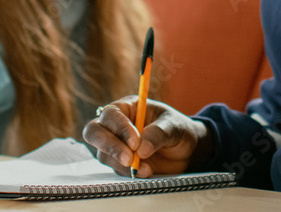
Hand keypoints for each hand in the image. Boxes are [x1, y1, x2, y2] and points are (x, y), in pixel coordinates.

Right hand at [82, 96, 212, 177]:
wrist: (186, 151)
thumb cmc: (178, 130)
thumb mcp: (174, 126)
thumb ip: (159, 132)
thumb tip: (141, 148)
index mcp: (128, 107)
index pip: (111, 114)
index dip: (119, 128)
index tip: (135, 142)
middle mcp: (116, 124)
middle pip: (94, 132)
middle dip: (109, 146)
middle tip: (129, 159)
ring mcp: (115, 144)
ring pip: (102, 153)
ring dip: (121, 163)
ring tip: (146, 168)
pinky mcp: (119, 162)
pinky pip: (114, 168)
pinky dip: (127, 172)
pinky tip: (145, 171)